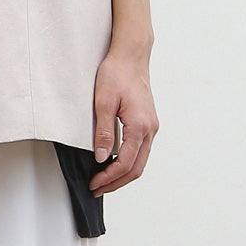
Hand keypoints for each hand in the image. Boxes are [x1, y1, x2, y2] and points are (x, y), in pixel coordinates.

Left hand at [89, 43, 158, 193]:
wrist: (131, 56)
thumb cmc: (117, 74)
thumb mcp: (103, 102)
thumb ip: (104, 132)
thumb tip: (102, 157)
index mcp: (140, 126)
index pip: (125, 163)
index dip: (109, 177)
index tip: (94, 183)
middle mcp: (150, 129)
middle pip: (136, 168)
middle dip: (116, 183)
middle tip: (97, 188)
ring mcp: (151, 126)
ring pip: (140, 161)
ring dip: (123, 174)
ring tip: (104, 180)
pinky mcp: (148, 123)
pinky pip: (140, 150)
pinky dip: (128, 162)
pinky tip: (114, 163)